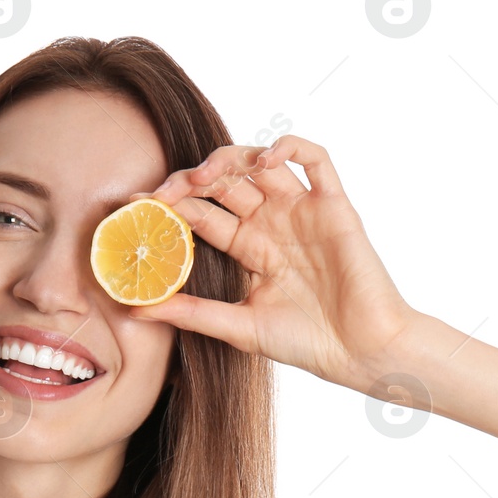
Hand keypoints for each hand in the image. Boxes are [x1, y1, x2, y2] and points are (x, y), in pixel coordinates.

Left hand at [127, 134, 416, 390]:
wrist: (361, 351)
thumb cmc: (307, 342)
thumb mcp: (238, 327)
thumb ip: (191, 313)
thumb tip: (136, 309)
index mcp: (249, 248)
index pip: (201, 213)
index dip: (169, 205)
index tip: (136, 205)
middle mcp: (272, 223)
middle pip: (224, 182)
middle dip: (191, 180)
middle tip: (165, 190)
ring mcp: (302, 211)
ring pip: (260, 162)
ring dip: (229, 159)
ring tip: (204, 175)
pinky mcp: (333, 205)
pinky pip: (314, 159)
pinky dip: (289, 147)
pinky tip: (264, 160)